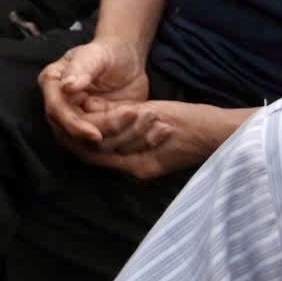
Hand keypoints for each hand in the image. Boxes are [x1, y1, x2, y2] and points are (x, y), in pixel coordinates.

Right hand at [38, 35, 149, 148]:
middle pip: (71, 135)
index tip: (96, 135)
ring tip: (149, 119)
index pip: (56, 112)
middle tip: (130, 127)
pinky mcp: (98, 130)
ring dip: (121, 138)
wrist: (125, 60)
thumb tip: (67, 86)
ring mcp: (78, 120)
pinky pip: (109, 144)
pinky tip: (151, 128)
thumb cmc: (108, 52)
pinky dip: (130, 141)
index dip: (74, 127)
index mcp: (53, 84)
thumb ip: (81, 68)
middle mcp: (60, 106)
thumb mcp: (95, 55)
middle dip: (101, 137)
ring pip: (91, 145)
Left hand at [73, 99, 243, 179]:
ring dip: (90, 136)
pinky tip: (99, 120)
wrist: (220, 135)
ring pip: (105, 154)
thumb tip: (88, 110)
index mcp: (136, 164)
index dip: (73, 137)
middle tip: (61, 116)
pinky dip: (107, 137)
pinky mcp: (149, 162)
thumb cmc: (191, 123)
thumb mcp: (151, 114)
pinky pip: (120, 152)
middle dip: (77, 137)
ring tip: (74, 116)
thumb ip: (120, 116)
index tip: (61, 118)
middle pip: (95, 156)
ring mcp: (143, 168)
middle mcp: (136, 170)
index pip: (91, 154)